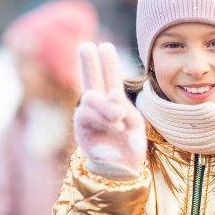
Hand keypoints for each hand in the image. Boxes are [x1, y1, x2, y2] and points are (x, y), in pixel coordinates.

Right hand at [73, 42, 145, 179]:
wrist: (123, 170)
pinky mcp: (81, 128)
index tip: (105, 45)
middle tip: (85, 45)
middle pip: (91, 79)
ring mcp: (88, 117)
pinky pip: (87, 114)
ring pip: (91, 97)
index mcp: (115, 102)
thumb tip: (111, 92)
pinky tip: (115, 125)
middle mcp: (99, 106)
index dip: (108, 62)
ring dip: (108, 107)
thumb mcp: (134, 121)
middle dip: (88, 62)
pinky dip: (102, 118)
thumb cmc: (130, 146)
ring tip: (120, 118)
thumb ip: (122, 105)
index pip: (110, 78)